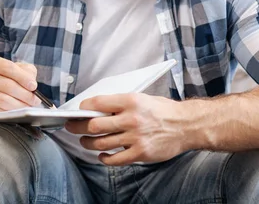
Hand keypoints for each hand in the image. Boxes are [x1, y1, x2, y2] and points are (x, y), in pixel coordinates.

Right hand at [0, 55, 41, 116]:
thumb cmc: (1, 79)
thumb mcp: (14, 70)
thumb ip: (25, 71)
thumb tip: (32, 83)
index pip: (7, 67)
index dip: (22, 77)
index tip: (34, 86)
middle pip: (6, 85)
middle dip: (24, 94)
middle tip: (35, 101)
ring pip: (2, 100)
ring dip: (19, 106)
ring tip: (28, 108)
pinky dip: (8, 115)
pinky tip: (16, 114)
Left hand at [65, 93, 187, 165]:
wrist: (187, 125)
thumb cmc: (163, 110)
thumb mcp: (141, 98)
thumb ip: (120, 103)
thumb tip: (95, 108)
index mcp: (130, 101)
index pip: (97, 103)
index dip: (83, 108)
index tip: (78, 111)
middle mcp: (131, 119)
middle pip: (94, 125)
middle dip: (77, 127)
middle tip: (71, 127)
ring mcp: (135, 138)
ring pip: (101, 143)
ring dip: (87, 143)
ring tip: (84, 141)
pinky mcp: (140, 153)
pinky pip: (115, 159)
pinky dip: (104, 159)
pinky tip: (101, 155)